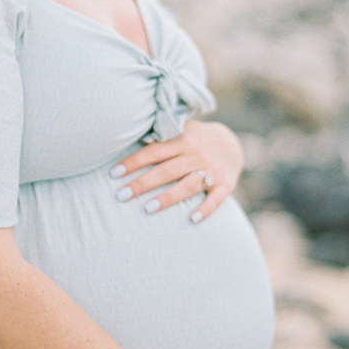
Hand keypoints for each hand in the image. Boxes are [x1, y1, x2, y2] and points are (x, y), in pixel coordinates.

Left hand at [112, 120, 243, 222]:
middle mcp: (196, 155)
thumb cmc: (196, 139)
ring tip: (147, 209)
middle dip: (142, 184)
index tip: (114, 173)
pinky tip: (193, 219)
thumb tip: (135, 136)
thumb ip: (162, 133)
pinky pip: (216, 199)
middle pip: (166, 171)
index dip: (134, 162)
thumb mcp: (182, 129)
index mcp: (182, 140)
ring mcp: (211, 170)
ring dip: (168, 198)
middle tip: (121, 195)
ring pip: (187, 185)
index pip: (154, 151)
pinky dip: (206, 209)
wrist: (234, 143)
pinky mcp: (226, 184)